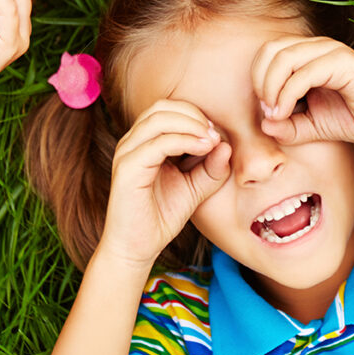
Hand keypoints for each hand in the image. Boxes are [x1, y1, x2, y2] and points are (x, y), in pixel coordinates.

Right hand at [101, 100, 231, 268]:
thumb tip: (226, 145)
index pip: (168, 109)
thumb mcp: (194, 189)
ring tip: (211, 140)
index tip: (217, 134)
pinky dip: (184, 140)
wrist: (137, 248)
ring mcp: (127, 153)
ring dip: (191, 124)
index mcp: (144, 142)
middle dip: (193, 115)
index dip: (195, 115)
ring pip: (159, 118)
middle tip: (215, 134)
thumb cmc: (161, 216)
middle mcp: (132, 142)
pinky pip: (158, 143)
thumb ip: (211, 169)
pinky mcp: (128, 168)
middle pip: (162, 107)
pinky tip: (203, 149)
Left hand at [250, 35, 353, 148]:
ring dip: (271, 86)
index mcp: (308, 54)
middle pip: (271, 49)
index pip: (268, 52)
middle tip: (266, 109)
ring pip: (284, 56)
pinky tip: (286, 113)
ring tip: (275, 112)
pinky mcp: (342, 62)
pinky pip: (304, 73)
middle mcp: (317, 47)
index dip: (257, 79)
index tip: (265, 110)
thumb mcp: (312, 126)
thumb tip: (264, 125)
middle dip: (259, 79)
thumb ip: (288, 126)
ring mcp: (330, 51)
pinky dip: (287, 93)